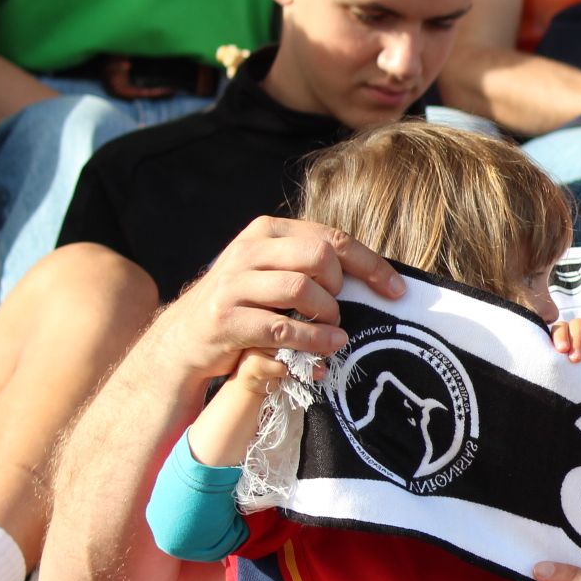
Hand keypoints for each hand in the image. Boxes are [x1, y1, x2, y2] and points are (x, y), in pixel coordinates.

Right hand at [159, 216, 405, 383]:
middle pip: (319, 256)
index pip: (331, 237)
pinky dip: (313, 341)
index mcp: (267, 232)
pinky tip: (328, 348)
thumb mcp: (271, 271)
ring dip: (328, 315)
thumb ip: (309, 265)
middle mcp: (248, 250)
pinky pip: (283, 328)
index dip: (370, 264)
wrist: (184, 338)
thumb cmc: (244, 305)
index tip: (396, 290)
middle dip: (341, 287)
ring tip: (334, 332)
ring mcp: (234, 284)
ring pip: (302, 288)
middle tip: (341, 310)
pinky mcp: (227, 320)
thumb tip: (374, 276)